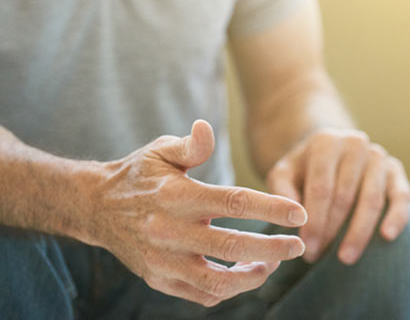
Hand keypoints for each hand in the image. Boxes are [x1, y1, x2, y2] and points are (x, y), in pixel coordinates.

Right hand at [92, 120, 307, 306]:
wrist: (95, 207)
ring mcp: (163, 260)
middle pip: (231, 246)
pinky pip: (200, 295)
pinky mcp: (158, 280)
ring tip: (273, 263)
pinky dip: (228, 290)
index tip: (299, 213)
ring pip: (216, 281)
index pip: (232, 202)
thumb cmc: (139, 175)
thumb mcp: (160, 151)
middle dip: (272, 249)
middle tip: (300, 245)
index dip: (270, 208)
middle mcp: (169, 231)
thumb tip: (206, 127)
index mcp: (177, 195)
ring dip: (252, 276)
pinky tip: (245, 273)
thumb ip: (190, 145)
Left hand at [265, 128, 409, 264]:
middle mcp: (355, 144)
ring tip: (346, 257)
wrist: (329, 152)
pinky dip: (397, 216)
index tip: (307, 247)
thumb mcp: (283, 173)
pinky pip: (402, 195)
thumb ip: (282, 191)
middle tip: (319, 257)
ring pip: (372, 198)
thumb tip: (294, 217)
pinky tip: (387, 236)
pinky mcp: (396, 170)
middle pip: (345, 195)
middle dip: (332, 230)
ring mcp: (379, 156)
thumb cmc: (303, 169)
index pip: (321, 187)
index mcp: (326, 143)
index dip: (314, 220)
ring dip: (359, 231)